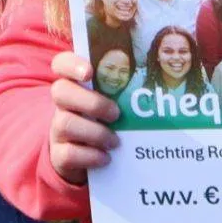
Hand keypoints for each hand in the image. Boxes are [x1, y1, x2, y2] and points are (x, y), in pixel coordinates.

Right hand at [47, 49, 119, 185]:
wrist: (87, 159)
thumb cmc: (107, 123)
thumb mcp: (113, 103)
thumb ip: (125, 88)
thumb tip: (164, 79)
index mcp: (74, 86)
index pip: (61, 64)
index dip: (71, 64)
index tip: (89, 72)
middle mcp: (62, 105)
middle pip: (60, 91)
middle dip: (92, 103)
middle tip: (116, 114)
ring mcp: (57, 130)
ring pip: (65, 124)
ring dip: (96, 133)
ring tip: (115, 141)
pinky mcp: (59, 155)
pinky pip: (68, 154)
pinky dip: (90, 156)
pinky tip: (106, 158)